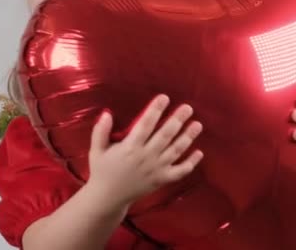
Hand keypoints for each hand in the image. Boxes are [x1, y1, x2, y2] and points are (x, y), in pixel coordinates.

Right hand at [87, 94, 203, 207]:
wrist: (108, 198)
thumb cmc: (102, 170)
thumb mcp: (96, 150)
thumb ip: (101, 131)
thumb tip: (107, 113)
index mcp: (130, 148)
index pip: (145, 125)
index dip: (155, 110)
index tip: (164, 98)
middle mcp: (145, 157)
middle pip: (165, 135)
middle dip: (177, 120)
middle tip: (188, 108)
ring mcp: (156, 170)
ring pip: (175, 151)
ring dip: (187, 137)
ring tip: (197, 125)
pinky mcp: (161, 180)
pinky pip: (179, 172)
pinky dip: (190, 163)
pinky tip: (199, 152)